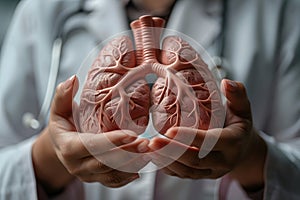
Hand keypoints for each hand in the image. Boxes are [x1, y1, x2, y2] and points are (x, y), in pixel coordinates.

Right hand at [32, 76, 149, 194]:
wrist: (60, 148)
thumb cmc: (63, 126)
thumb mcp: (59, 110)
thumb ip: (63, 96)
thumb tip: (72, 79)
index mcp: (68, 148)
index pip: (91, 146)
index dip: (111, 141)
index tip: (131, 135)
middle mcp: (77, 166)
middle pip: (105, 162)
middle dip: (127, 153)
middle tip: (146, 143)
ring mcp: (88, 175)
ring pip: (113, 174)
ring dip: (132, 165)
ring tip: (149, 153)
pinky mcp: (97, 179)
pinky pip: (114, 182)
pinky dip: (129, 176)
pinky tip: (142, 166)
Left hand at [148, 79, 266, 190]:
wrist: (242, 149)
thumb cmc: (238, 124)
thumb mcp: (242, 109)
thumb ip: (237, 95)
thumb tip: (227, 82)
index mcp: (233, 143)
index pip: (211, 142)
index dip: (191, 138)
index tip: (170, 130)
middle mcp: (223, 162)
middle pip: (195, 161)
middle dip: (172, 152)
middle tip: (153, 142)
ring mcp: (212, 172)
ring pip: (187, 171)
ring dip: (167, 161)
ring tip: (150, 148)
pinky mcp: (202, 176)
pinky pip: (183, 175)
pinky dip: (167, 167)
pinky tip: (154, 156)